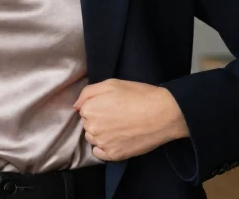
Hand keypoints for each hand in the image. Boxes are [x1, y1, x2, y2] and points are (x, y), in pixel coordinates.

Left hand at [72, 79, 188, 161]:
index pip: (84, 110)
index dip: (98, 106)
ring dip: (101, 134)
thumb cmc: (138, 95)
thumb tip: (76, 106)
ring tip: (120, 127)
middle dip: (98, 120)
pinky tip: (118, 140)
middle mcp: (92, 127)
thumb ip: (88, 93)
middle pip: (88, 125)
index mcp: (89, 109)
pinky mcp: (114, 155)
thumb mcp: (111, 84)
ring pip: (93, 139)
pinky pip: (99, 153)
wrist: (163, 114)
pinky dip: (105, 148)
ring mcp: (103, 143)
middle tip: (118, 116)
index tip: (111, 106)